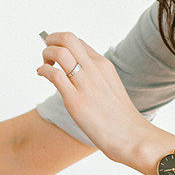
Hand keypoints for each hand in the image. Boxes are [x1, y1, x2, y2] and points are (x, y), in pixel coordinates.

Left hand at [36, 31, 153, 165]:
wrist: (132, 137)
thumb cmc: (119, 117)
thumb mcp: (110, 86)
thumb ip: (94, 76)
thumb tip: (72, 72)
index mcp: (104, 65)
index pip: (77, 41)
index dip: (61, 44)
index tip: (56, 56)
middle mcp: (95, 69)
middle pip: (67, 38)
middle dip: (51, 40)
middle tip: (47, 56)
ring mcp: (85, 84)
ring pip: (59, 52)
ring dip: (46, 55)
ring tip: (44, 66)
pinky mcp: (76, 101)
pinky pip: (54, 75)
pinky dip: (43, 70)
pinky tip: (41, 74)